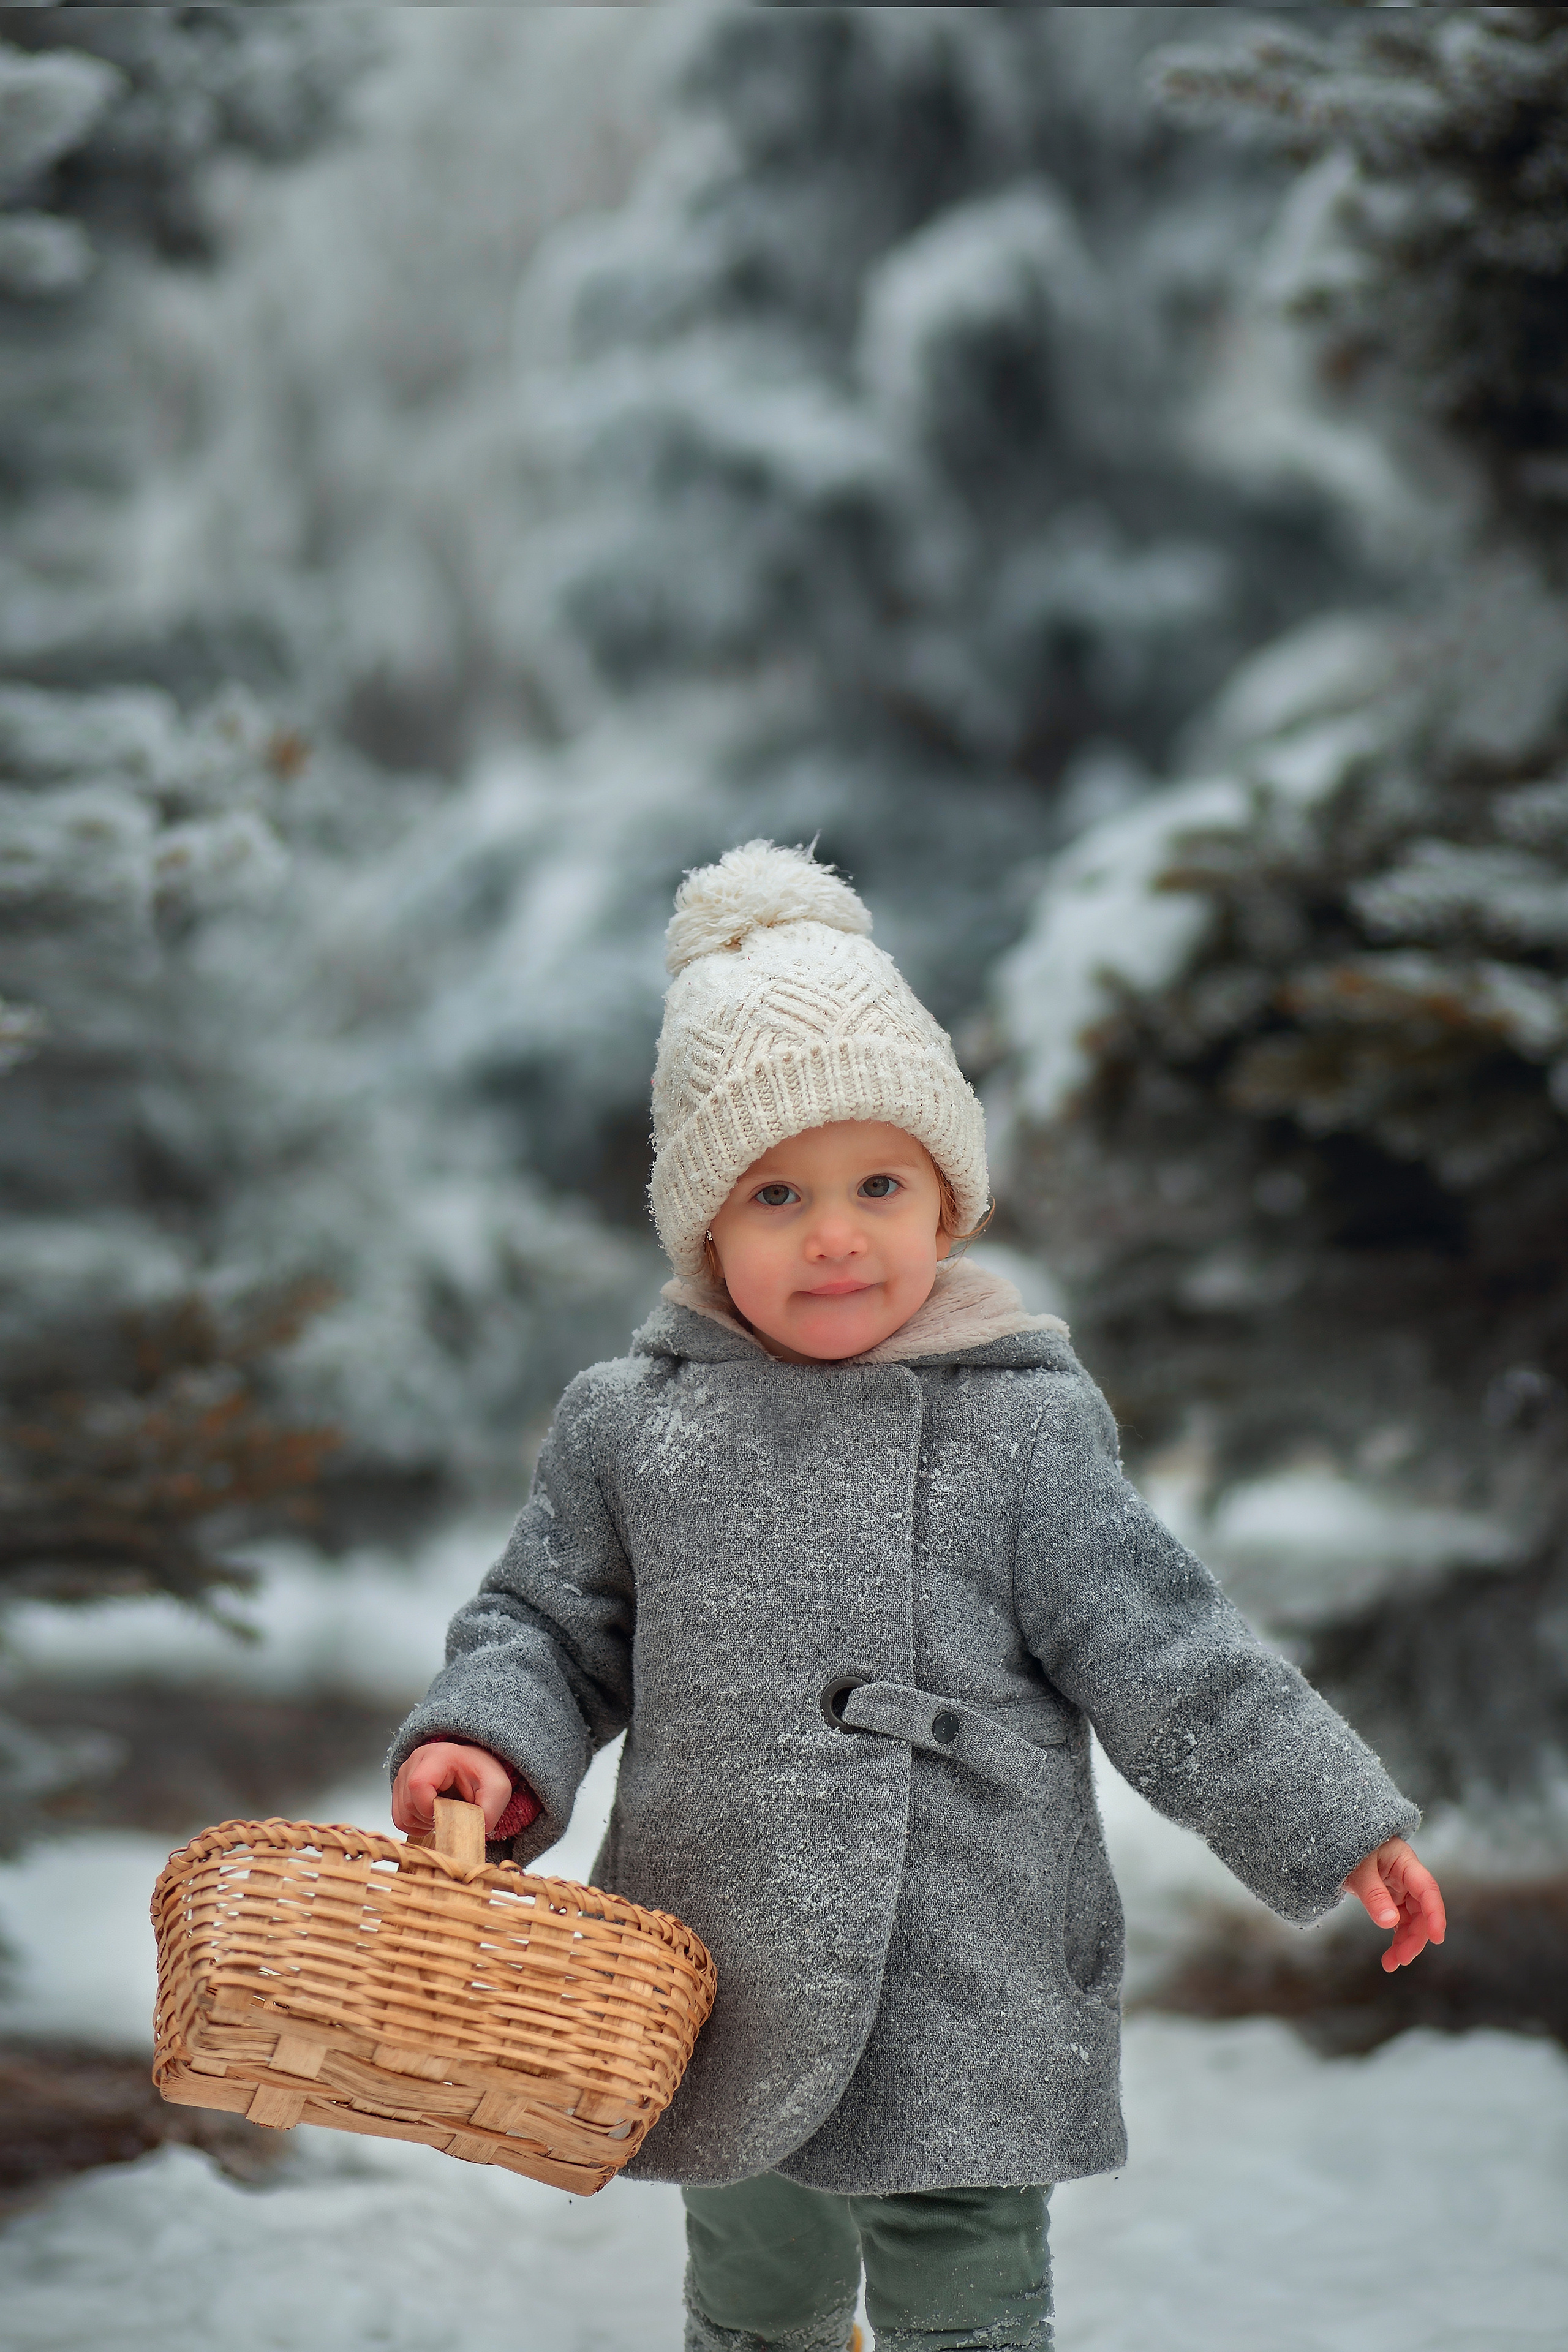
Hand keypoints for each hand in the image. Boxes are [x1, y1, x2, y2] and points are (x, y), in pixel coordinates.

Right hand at [392, 1741, 514, 1837]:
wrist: (473, 1767)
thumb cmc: (482, 1773)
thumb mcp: (497, 1788)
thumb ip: (490, 1811)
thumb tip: (471, 1834)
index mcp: (438, 1756)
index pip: (418, 1785)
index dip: (431, 1807)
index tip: (449, 1812)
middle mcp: (415, 1762)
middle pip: (409, 1805)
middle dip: (431, 1819)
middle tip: (451, 1813)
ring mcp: (404, 1775)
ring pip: (402, 1815)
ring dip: (423, 1824)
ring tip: (443, 1814)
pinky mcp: (399, 1789)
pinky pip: (399, 1819)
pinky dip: (416, 1825)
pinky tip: (433, 1816)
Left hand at [1343, 1837, 1446, 1969]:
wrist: (1333, 1840)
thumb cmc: (1347, 1846)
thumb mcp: (1357, 1869)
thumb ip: (1373, 1894)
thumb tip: (1389, 1923)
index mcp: (1404, 1862)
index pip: (1427, 1889)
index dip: (1435, 1914)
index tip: (1437, 1937)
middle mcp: (1407, 1877)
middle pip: (1421, 1911)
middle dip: (1415, 1938)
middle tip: (1401, 1960)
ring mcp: (1399, 1888)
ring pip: (1411, 1920)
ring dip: (1405, 1943)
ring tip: (1391, 1965)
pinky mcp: (1390, 1898)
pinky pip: (1399, 1921)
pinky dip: (1396, 1938)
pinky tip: (1391, 1957)